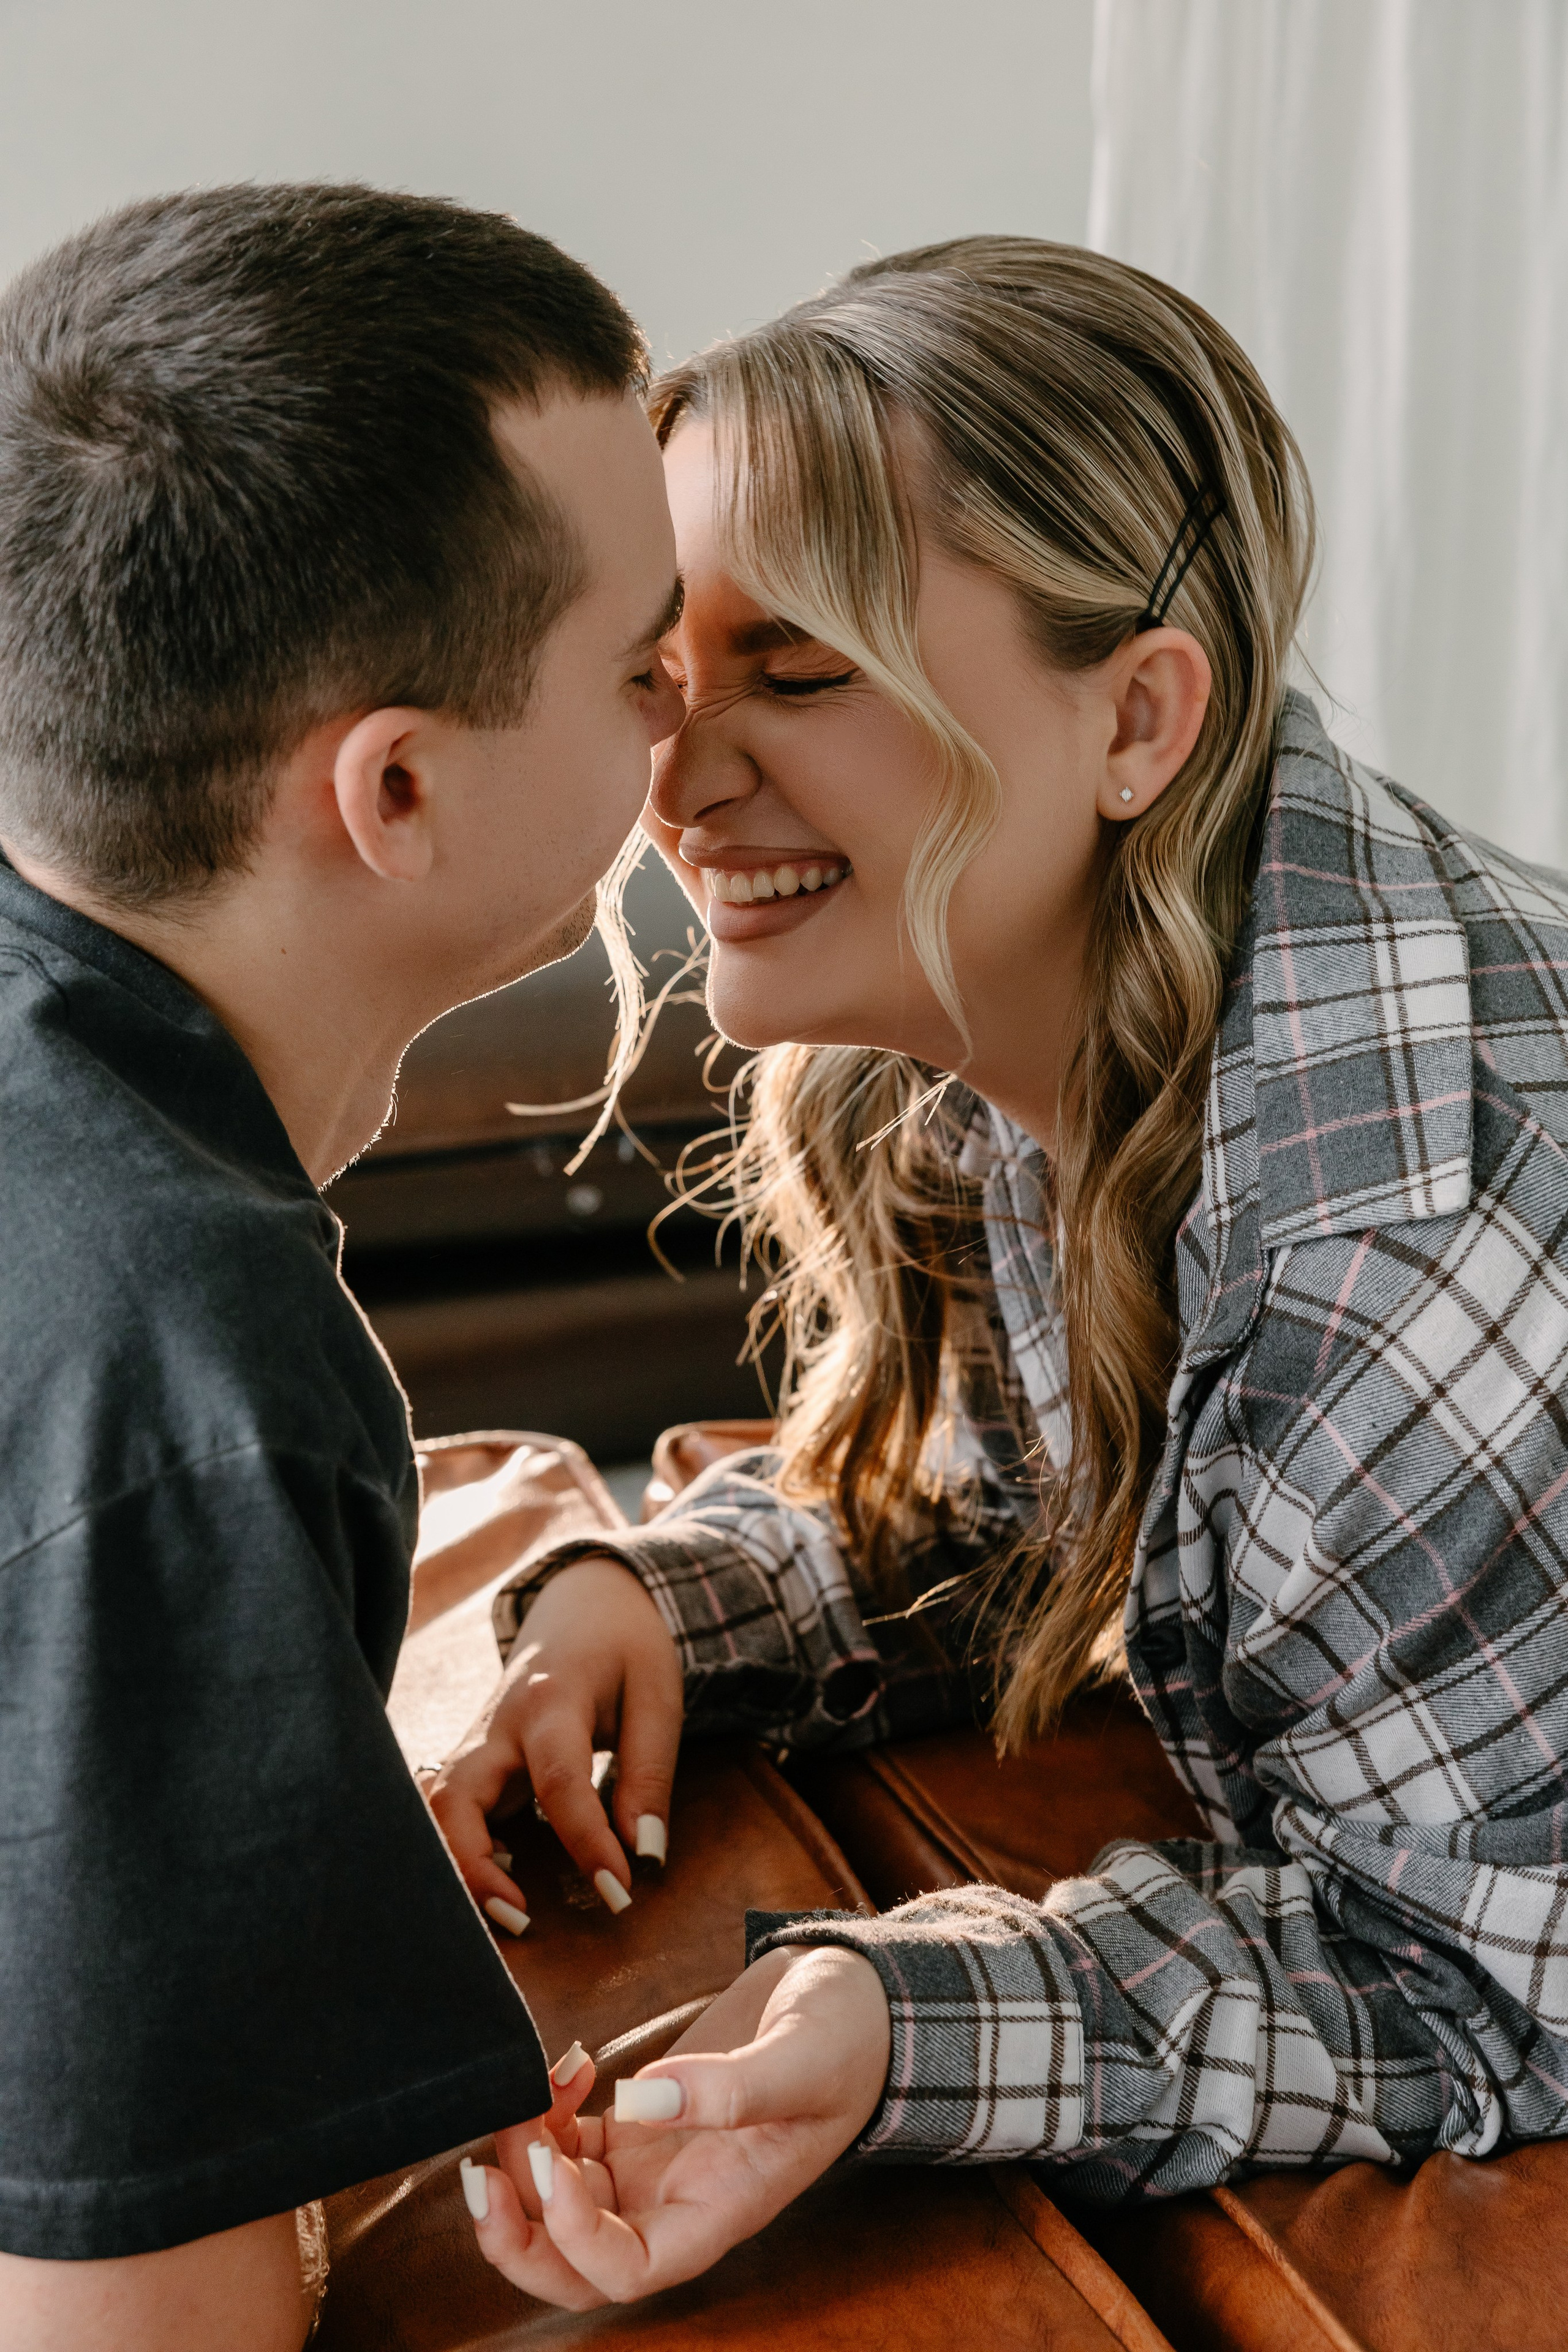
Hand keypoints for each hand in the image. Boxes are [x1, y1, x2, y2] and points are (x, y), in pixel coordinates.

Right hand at [426, 1555, 681, 1918]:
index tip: (618, 1893)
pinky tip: (498, 1881)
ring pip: (436, 1811)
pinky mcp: (474, 1762)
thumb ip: (650, 1776)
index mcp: (549, 1699)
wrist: (584, 1603)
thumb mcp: (657, 1697)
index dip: (585, 1841)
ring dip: (457, 1866)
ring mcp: (476, 1744)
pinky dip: (459, 1851)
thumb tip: (644, 1856)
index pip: (558, 1779)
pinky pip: (448, 1812)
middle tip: (524, 1922)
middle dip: (475, 1868)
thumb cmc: (626, 1649)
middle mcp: (497, 1725)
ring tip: (508, 1913)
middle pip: (455, 1798)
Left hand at [461, 1945, 891, 2309]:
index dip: (575, 2237)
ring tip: (538, 2082)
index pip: (627, 2268)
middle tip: (482, 2169)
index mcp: (722, 2210)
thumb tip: (645, 2096)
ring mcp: (655, 2165)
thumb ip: (732, 2086)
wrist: (857, 1998)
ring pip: (558, 2206)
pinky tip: (569, 2065)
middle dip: (515, 2233)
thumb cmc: (848, 2036)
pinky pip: (570, 2145)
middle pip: (574, 2264)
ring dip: (524, 2159)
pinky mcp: (641, 2121)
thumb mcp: (804, 2055)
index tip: (554, 2159)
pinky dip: (547, 2113)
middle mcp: (679, 2202)